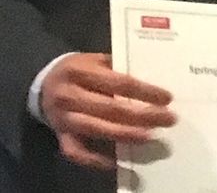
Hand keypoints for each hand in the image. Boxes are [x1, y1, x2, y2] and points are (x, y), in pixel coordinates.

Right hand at [39, 52, 174, 170]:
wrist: (44, 84)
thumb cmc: (80, 70)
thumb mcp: (96, 60)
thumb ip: (119, 68)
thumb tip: (154, 79)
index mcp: (80, 71)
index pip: (118, 83)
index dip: (144, 92)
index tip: (167, 98)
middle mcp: (69, 95)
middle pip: (110, 108)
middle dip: (142, 115)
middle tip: (168, 119)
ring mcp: (63, 118)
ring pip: (96, 130)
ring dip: (125, 135)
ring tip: (149, 136)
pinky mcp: (59, 135)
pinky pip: (76, 152)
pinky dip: (95, 159)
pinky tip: (116, 161)